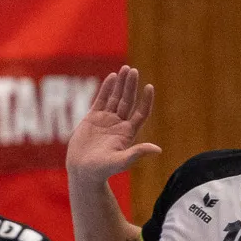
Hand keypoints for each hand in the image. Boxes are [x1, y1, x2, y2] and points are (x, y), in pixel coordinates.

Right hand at [66, 66, 160, 186]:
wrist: (82, 171)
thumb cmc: (102, 170)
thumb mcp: (121, 161)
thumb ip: (137, 153)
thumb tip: (157, 150)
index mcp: (128, 133)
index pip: (141, 113)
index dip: (146, 100)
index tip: (149, 87)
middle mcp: (118, 124)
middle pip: (128, 101)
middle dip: (131, 86)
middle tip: (133, 71)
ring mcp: (105, 120)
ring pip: (115, 98)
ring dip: (120, 84)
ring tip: (125, 69)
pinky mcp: (92, 118)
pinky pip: (101, 100)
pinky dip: (106, 88)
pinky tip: (111, 77)